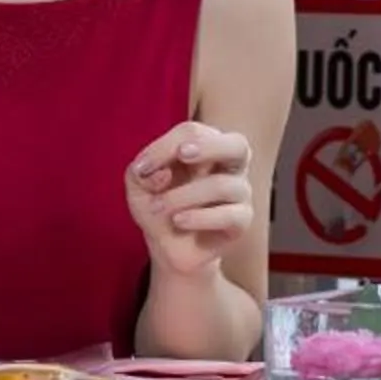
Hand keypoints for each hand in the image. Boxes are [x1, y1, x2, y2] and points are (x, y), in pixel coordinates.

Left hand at [127, 120, 256, 280]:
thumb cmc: (157, 206)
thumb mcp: (138, 186)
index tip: (143, 169)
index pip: (194, 132)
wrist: (168, 247)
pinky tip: (178, 221)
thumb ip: (141, 172)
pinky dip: (199, 217)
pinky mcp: (242, 220)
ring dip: (183, 196)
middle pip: (237, 144)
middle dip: (209, 146)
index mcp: (206, 147)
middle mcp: (230, 166)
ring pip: (222, 185)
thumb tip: (164, 173)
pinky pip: (229, 215)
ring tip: (158, 208)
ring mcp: (240, 192)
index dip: (167, 146)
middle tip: (182, 154)